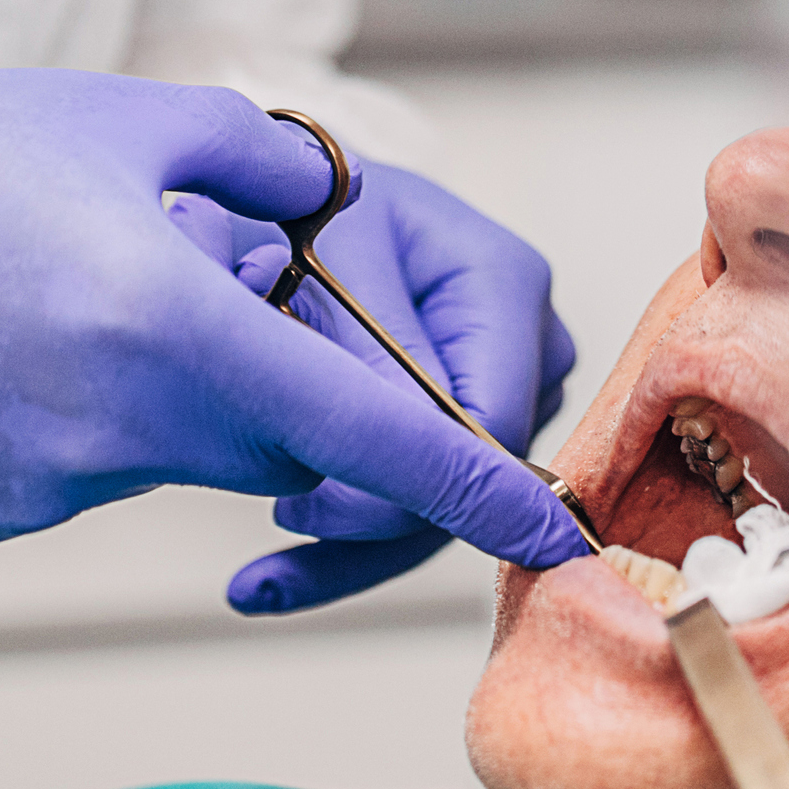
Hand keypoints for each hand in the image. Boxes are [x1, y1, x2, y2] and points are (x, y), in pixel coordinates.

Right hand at [0, 73, 592, 567]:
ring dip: (172, 376)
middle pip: (281, 436)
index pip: (369, 432)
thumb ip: (251, 164)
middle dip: (280, 368)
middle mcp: (122, 429)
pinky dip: (80, 405)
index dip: (469, 482)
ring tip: (55, 276)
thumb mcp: (102, 119)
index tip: (544, 523)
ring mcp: (52, 487)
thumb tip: (329, 217)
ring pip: (183, 446)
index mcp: (168, 326)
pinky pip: (92, 464)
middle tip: (198, 264)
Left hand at [166, 161, 576, 614]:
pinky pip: (419, 508)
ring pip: (446, 506)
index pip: (491, 420)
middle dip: (373, 524)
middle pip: (477, 475)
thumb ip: (368, 349)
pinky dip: (344, 546)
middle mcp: (525, 338)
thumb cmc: (296, 210)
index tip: (309, 506)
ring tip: (263, 578)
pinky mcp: (460, 429)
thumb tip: (406, 452)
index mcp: (507, 281)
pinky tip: (273, 580)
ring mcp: (501, 389)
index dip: (414, 480)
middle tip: (277, 536)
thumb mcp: (323, 258)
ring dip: (348, 548)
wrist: (270, 208)